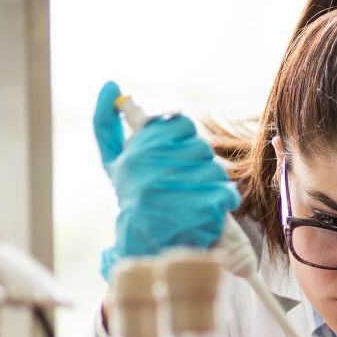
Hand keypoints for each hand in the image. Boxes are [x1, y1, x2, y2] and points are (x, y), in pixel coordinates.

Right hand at [94, 81, 238, 280]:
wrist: (147, 250)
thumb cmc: (136, 199)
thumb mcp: (117, 163)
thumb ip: (109, 124)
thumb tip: (111, 85)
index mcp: (131, 156)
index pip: (177, 123)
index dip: (181, 135)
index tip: (175, 147)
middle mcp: (148, 172)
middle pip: (199, 146)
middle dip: (197, 160)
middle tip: (185, 179)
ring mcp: (175, 191)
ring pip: (215, 167)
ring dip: (210, 180)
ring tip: (193, 196)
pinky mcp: (201, 210)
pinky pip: (227, 191)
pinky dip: (223, 199)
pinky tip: (208, 208)